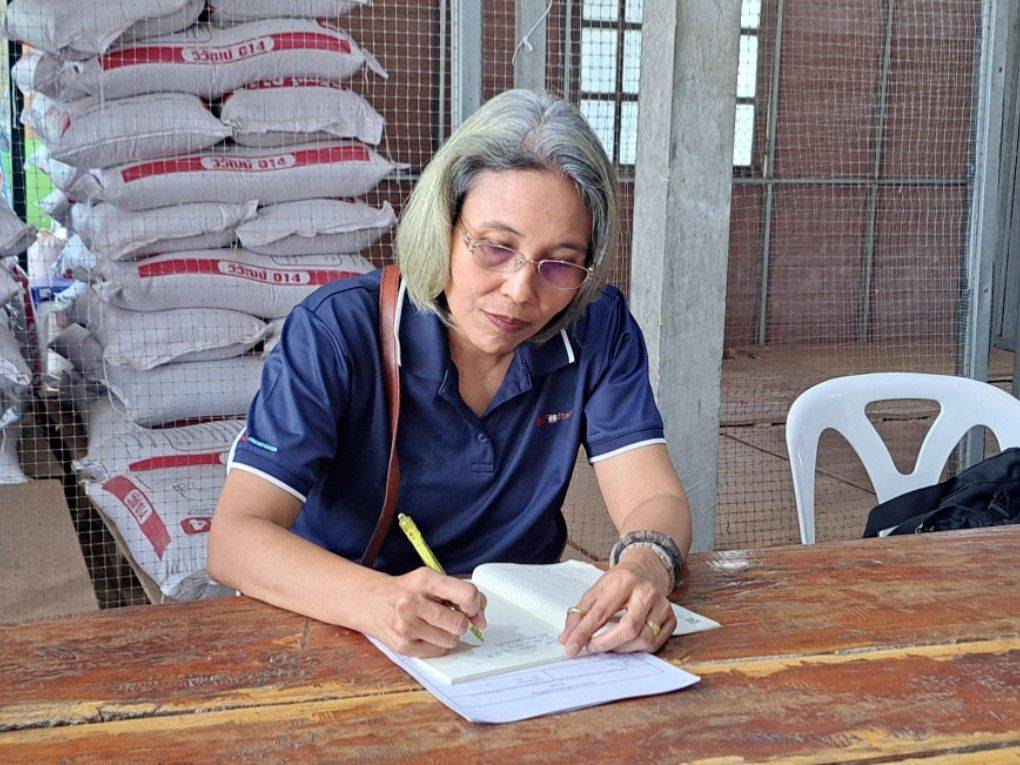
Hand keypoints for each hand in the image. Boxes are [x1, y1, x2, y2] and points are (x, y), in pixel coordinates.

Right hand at [363, 567, 486, 657]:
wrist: (369, 601)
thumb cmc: (407, 590)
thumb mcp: (431, 580)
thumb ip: (460, 593)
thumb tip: (481, 620)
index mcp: (424, 580)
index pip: (466, 594)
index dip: (475, 604)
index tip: (471, 607)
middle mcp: (412, 603)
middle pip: (459, 623)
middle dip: (461, 622)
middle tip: (450, 616)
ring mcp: (406, 627)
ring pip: (451, 640)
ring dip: (449, 634)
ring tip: (436, 624)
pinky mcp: (402, 647)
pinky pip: (438, 652)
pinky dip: (438, 644)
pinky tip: (426, 633)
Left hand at [557, 549, 675, 656]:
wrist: (646, 570)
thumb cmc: (619, 582)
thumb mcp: (596, 590)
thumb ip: (579, 614)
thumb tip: (566, 639)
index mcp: (624, 581)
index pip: (601, 612)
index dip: (584, 633)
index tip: (571, 647)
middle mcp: (647, 592)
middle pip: (628, 628)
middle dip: (605, 644)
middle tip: (591, 648)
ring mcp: (662, 606)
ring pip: (643, 639)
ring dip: (621, 648)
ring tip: (608, 643)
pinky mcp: (671, 618)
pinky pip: (654, 644)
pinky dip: (637, 648)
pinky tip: (626, 642)